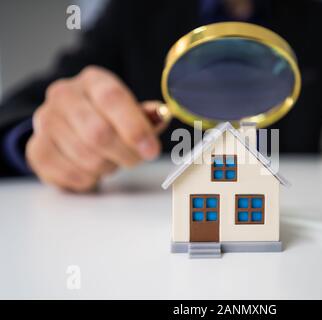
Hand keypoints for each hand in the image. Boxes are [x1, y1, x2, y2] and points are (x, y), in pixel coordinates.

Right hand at [26, 66, 165, 191]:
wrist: (70, 123)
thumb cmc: (108, 117)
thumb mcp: (131, 110)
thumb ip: (148, 116)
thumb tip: (161, 116)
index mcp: (93, 81)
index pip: (113, 98)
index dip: (134, 127)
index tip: (151, 150)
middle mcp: (64, 95)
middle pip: (98, 133)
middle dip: (125, 154)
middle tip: (136, 159)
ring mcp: (45, 121)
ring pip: (85, 157)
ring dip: (107, 167)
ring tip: (112, 161)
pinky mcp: (36, 148)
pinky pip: (68, 174)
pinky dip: (88, 180)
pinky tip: (93, 171)